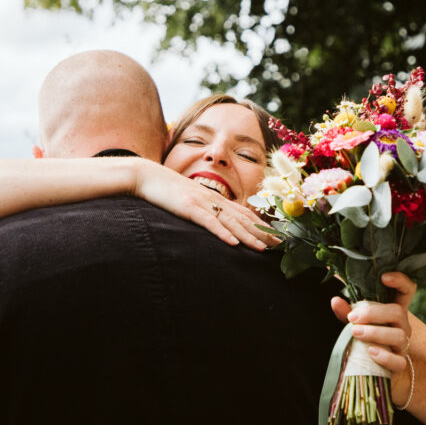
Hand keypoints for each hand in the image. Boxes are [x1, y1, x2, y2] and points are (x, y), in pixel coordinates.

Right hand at [134, 160, 279, 249]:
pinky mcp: (189, 208)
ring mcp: (202, 202)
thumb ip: (204, 209)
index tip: (275, 237)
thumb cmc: (166, 190)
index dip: (261, 225)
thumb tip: (216, 223)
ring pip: (230, 221)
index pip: (244, 213)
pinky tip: (233, 244)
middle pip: (243, 218)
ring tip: (262, 248)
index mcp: (214, 198)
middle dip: (262, 233)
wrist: (146, 176)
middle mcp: (213, 199)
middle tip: (279, 246)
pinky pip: (209, 222)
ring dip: (248, 236)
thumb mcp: (189, 200)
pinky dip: (222, 233)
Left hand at [330, 272, 416, 373]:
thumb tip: (335, 301)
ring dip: (375, 333)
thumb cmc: (365, 339)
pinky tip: (371, 352)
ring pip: (399, 335)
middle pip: (398, 312)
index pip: (407, 290)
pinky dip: (385, 356)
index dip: (401, 280)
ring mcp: (403, 345)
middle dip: (374, 313)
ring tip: (355, 332)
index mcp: (393, 310)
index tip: (383, 277)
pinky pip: (399, 361)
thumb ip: (347, 311)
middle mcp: (402, 325)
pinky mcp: (400, 364)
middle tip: (352, 317)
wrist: (373, 369)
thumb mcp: (356, 322)